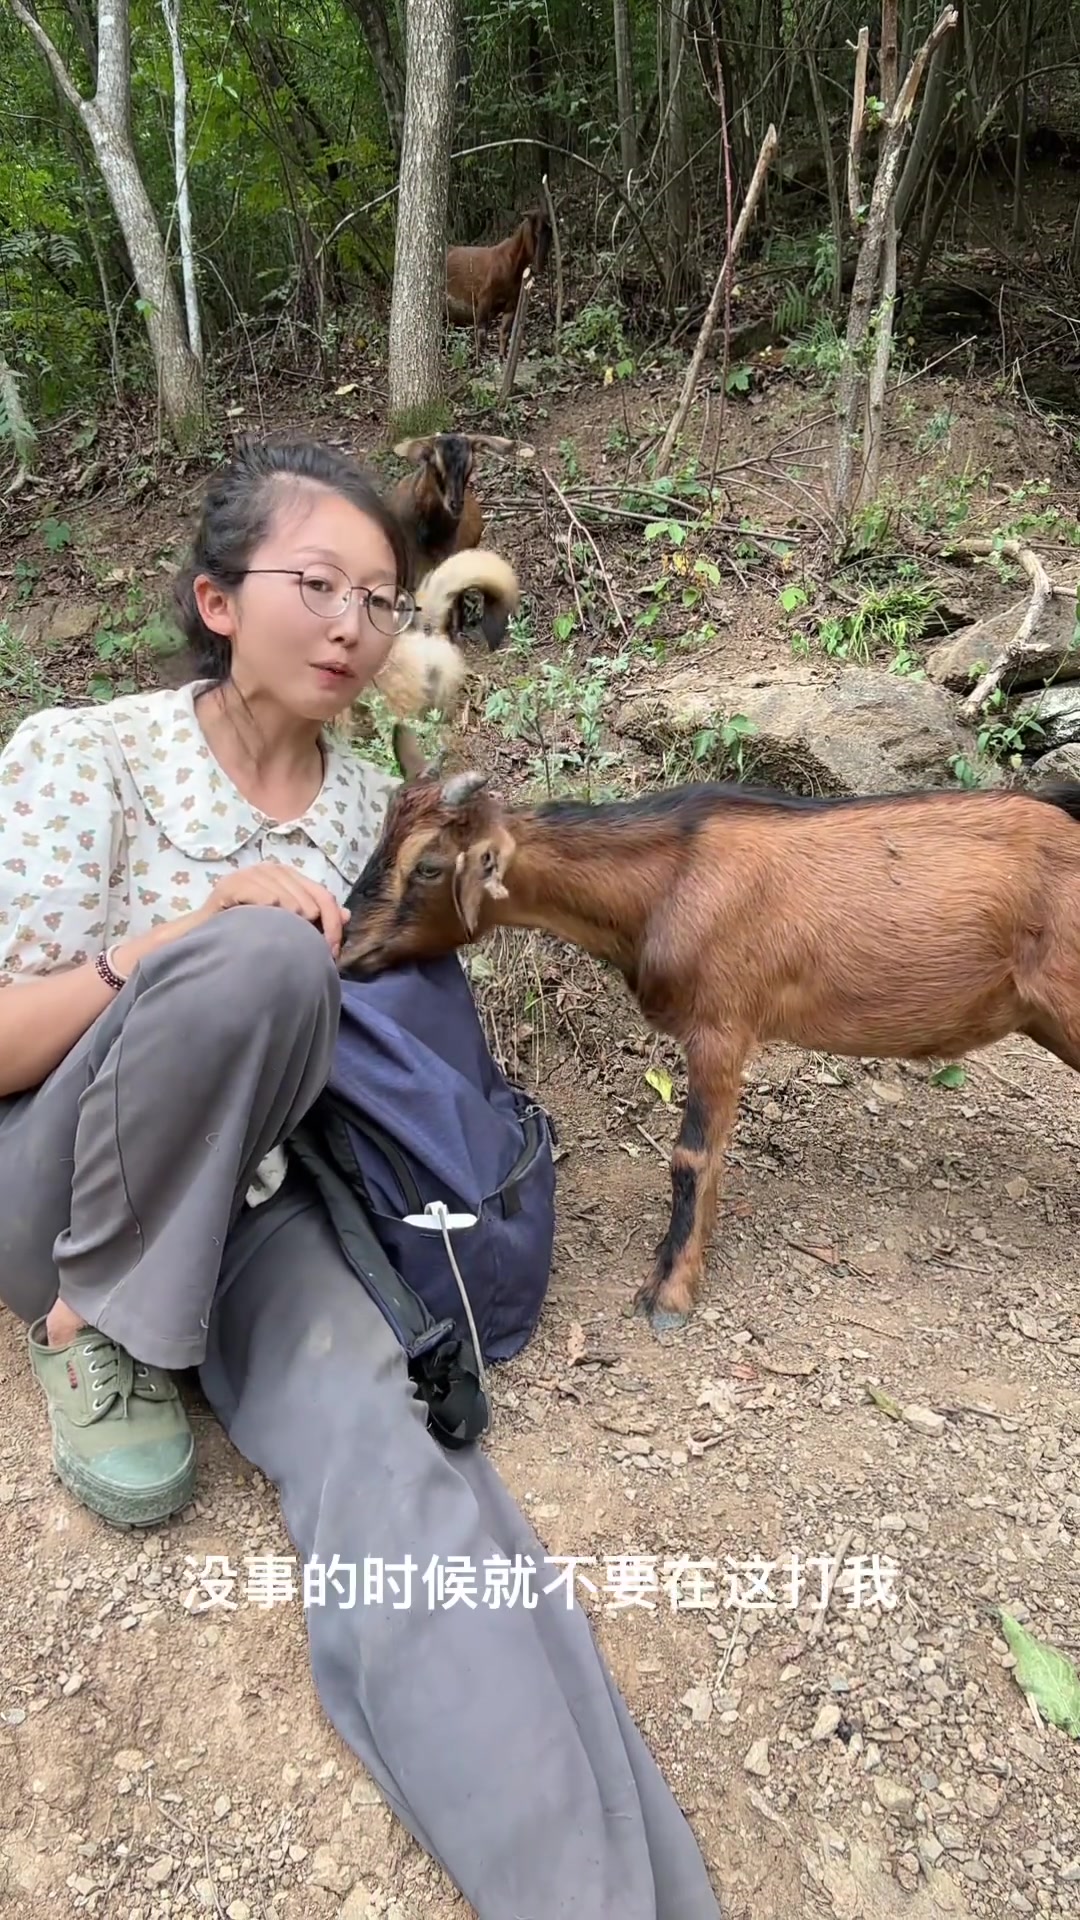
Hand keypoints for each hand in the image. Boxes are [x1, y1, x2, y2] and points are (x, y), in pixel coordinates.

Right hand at [111, 861, 348, 976]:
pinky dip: (268, 909)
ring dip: (290, 923)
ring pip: (290, 897)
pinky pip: (263, 894)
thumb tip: (347, 913)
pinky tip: (264, 921)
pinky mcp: (231, 884)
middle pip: (312, 898)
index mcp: (287, 877)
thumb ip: (315, 918)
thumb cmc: (247, 932)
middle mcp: (271, 870)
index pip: (324, 895)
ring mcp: (250, 874)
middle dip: (316, 930)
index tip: (331, 952)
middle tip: (311, 953)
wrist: (204, 937)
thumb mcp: (286, 925)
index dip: (333, 924)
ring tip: (282, 938)